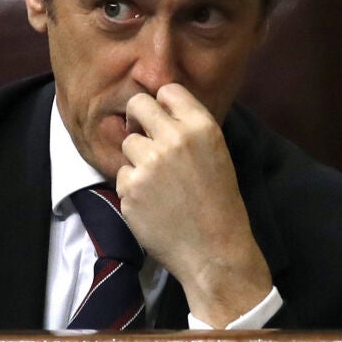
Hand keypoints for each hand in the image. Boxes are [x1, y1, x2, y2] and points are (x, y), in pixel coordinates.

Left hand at [119, 84, 272, 325]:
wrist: (215, 251)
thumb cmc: (218, 203)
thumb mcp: (215, 154)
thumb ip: (188, 129)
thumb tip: (157, 106)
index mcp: (201, 127)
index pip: (168, 90)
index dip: (162, 105)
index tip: (162, 119)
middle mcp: (174, 139)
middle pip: (136, 104)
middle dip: (137, 119)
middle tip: (145, 138)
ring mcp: (149, 163)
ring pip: (127, 143)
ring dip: (137, 159)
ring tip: (161, 183)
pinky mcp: (130, 187)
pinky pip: (122, 175)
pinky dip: (133, 188)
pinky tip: (154, 204)